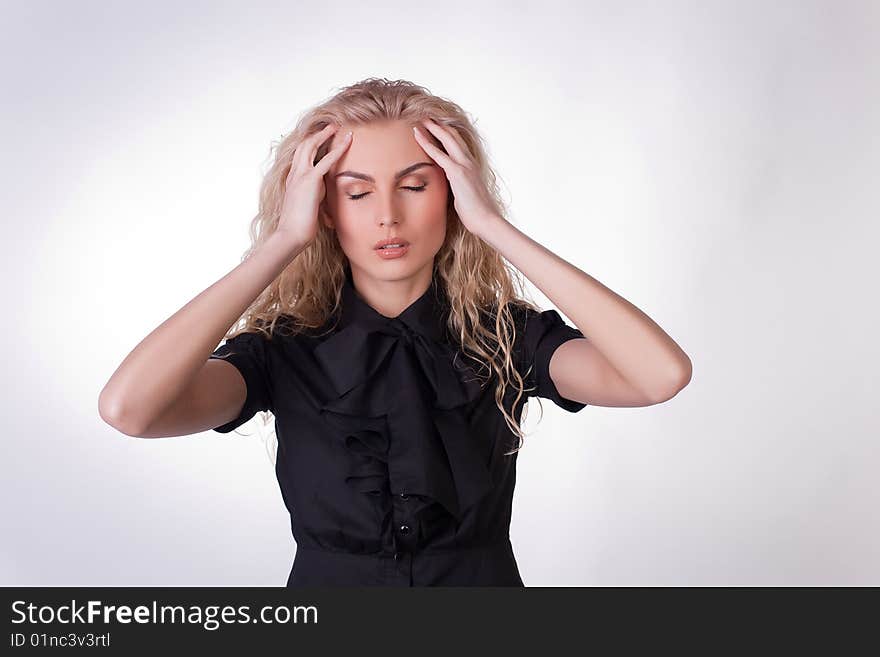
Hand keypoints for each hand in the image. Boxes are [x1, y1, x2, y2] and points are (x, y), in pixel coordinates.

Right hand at [276, 123, 351, 248]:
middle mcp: (294, 174)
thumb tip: (325, 195)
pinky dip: (339, 148)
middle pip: (304, 146)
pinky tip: (348, 141)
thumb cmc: (299, 227)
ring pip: (311, 146)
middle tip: (331, 127)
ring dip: (325, 134)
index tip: (323, 139)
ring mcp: (300, 175)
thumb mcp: (308, 207)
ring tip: (338, 127)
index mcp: (293, 180)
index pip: (301, 157)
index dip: (312, 145)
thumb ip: (315, 197)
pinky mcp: (310, 180)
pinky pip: (327, 160)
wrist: (291, 235)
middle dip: (318, 134)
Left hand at [412, 118, 501, 239]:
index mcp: (471, 166)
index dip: (447, 134)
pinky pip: (439, 155)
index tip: (436, 127)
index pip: (458, 144)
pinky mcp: (458, 173)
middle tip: (427, 117)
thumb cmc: (476, 213)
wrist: (486, 220)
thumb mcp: (465, 196)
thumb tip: (452, 189)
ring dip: (433, 128)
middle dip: (440, 125)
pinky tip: (418, 135)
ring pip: (447, 139)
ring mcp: (465, 166)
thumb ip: (457, 187)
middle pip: (453, 136)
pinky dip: (427, 143)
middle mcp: (469, 162)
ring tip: (422, 119)